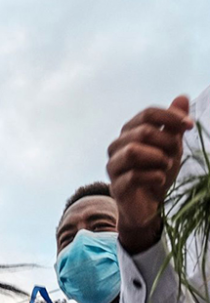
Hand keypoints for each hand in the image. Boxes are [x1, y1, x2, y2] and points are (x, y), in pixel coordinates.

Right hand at [107, 95, 193, 253]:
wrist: (148, 205)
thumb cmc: (157, 171)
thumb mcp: (171, 146)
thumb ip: (173, 124)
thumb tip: (182, 97)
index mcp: (129, 133)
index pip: (147, 114)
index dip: (170, 117)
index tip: (190, 126)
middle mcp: (116, 147)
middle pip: (142, 132)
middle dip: (166, 141)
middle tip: (175, 153)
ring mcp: (113, 167)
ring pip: (132, 151)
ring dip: (157, 158)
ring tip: (166, 166)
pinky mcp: (115, 187)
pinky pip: (133, 176)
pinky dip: (153, 176)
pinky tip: (160, 180)